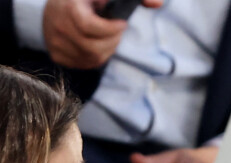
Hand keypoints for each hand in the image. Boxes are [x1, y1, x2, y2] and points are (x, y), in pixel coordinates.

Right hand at [42, 0, 162, 68]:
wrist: (48, 11)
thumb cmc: (81, 1)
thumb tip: (158, 3)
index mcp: (68, 8)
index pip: (90, 27)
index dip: (111, 29)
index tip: (122, 24)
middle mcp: (59, 27)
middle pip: (95, 47)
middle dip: (113, 40)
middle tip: (116, 31)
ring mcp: (57, 44)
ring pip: (94, 58)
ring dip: (107, 49)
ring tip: (107, 36)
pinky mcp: (59, 57)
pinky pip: (87, 64)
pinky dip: (97, 56)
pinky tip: (96, 44)